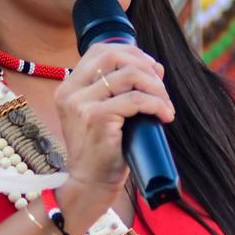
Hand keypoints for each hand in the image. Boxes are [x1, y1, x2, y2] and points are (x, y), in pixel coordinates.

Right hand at [54, 41, 172, 224]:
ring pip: (129, 75)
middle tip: (161, 85)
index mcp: (69, 87)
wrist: (90, 184)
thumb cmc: (102, 151)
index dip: (131, 52)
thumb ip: (114, 90)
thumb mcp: (101, 114)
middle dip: (144, 65)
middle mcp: (70, 91)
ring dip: (156, 87)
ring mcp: (81, 104)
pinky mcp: (96, 118)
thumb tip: (153, 68)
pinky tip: (165, 116)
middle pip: (112, 55)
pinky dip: (157, 104)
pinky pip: (136, 100)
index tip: (152, 69)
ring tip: (166, 105)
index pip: (100, 50)